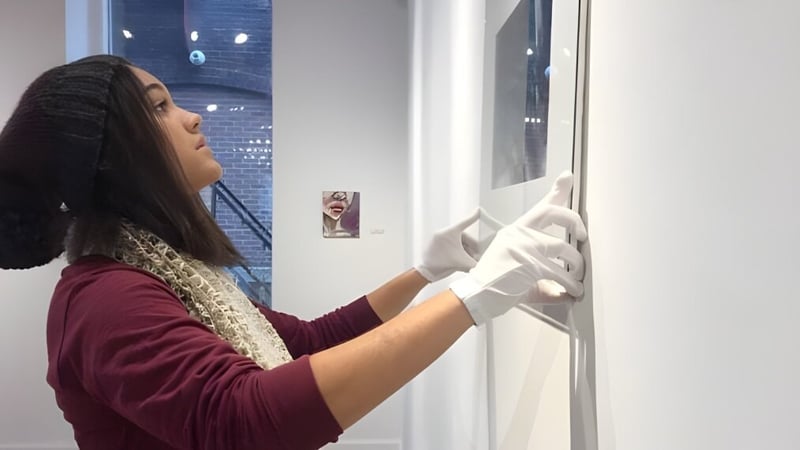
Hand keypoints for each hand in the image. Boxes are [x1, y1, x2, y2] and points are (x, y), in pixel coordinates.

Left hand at [415, 208, 500, 281]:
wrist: (426, 273)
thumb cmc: (441, 265)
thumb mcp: (462, 263)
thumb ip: (475, 264)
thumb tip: (484, 266)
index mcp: (450, 233)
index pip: (465, 222)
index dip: (474, 217)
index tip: (479, 210)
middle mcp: (445, 234)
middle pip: (465, 239)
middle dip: (471, 250)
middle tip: (476, 258)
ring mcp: (440, 239)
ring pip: (459, 244)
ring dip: (465, 254)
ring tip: (466, 264)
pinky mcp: (436, 245)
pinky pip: (451, 246)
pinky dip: (457, 254)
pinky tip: (460, 264)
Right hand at [449, 171, 586, 324]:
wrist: (476, 296)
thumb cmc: (495, 284)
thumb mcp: (520, 272)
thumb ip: (545, 277)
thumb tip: (566, 291)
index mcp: (516, 231)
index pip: (540, 207)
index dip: (557, 190)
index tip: (567, 176)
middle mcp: (519, 234)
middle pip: (553, 213)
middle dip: (574, 221)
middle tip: (582, 235)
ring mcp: (524, 247)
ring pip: (563, 248)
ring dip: (577, 266)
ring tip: (578, 279)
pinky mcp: (529, 265)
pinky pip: (560, 273)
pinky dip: (571, 285)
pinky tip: (574, 292)